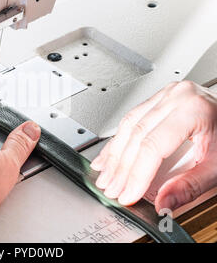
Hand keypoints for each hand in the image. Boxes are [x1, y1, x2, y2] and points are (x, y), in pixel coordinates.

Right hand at [91, 81, 216, 211]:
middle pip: (137, 135)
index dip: (136, 174)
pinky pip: (131, 119)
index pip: (153, 145)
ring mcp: (165, 95)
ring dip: (114, 155)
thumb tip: (163, 204)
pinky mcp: (158, 99)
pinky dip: (118, 141)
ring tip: (105, 176)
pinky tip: (109, 156)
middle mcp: (176, 97)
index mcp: (193, 109)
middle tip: (112, 189)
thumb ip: (190, 186)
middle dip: (121, 168)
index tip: (127, 193)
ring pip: (128, 125)